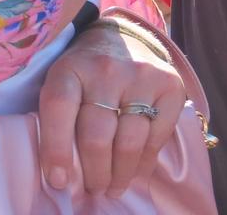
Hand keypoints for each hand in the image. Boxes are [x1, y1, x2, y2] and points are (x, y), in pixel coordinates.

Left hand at [38, 21, 184, 196]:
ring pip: (129, 142)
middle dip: (94, 173)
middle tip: (93, 189)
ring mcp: (141, 77)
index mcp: (70, 68)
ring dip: (120, 175)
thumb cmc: (86, 71)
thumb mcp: (62, 81)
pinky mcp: (170, 86)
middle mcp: (106, 70)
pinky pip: (157, 138)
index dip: (56, 148)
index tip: (59, 180)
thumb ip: (58, 117)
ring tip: (113, 188)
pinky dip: (145, 163)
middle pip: (96, 135)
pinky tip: (135, 172)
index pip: (58, 108)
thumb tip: (61, 174)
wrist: (125, 38)